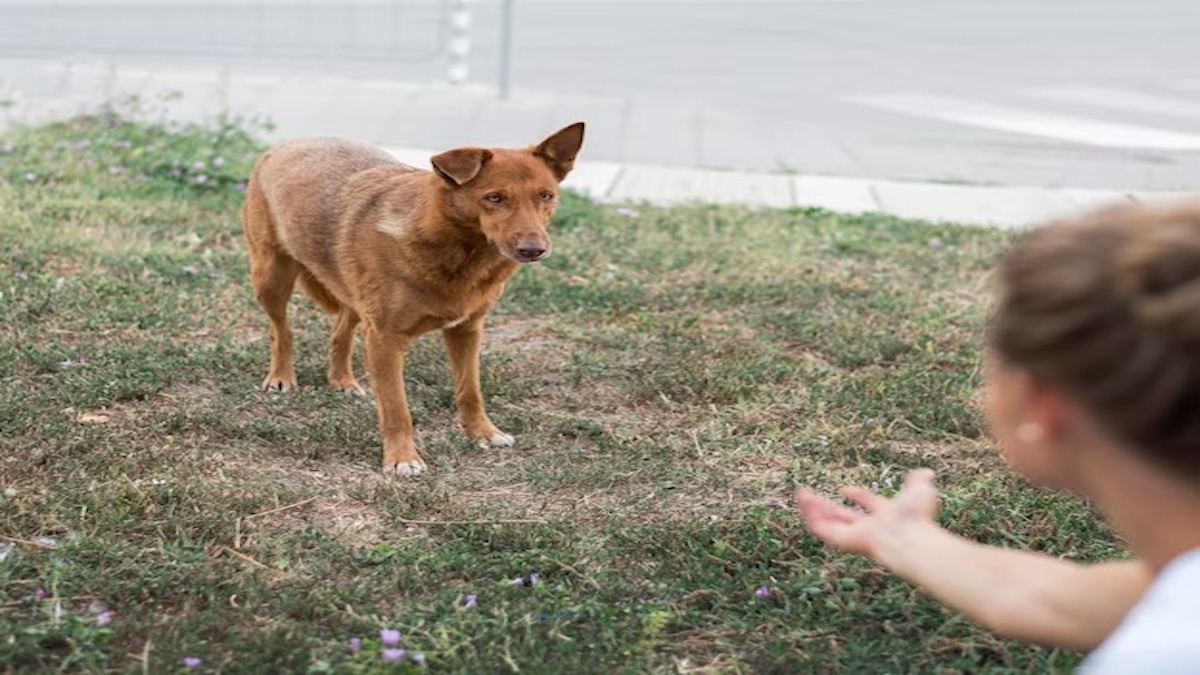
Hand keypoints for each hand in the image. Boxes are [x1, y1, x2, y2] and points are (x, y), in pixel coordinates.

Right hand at [794, 468, 940, 558]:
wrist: (910, 538)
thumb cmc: (916, 517)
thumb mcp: (919, 492)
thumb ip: (918, 481)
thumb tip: (926, 472)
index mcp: (886, 515)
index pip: (868, 505)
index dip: (857, 496)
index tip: (845, 489)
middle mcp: (869, 527)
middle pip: (842, 516)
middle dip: (826, 505)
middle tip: (810, 494)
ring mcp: (855, 535)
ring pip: (829, 523)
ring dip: (814, 509)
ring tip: (801, 494)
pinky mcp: (844, 541)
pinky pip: (822, 530)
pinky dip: (812, 517)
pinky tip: (804, 503)